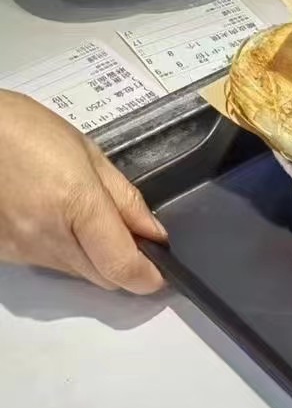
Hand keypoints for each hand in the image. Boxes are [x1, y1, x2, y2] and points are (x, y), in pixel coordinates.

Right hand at [0, 92, 165, 292]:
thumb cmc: (22, 130)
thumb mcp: (88, 152)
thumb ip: (125, 198)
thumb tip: (154, 233)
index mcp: (76, 204)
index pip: (122, 266)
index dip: (148, 277)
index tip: (161, 272)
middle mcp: (46, 236)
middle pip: (103, 277)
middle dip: (121, 262)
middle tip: (124, 231)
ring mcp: (21, 250)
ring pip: (76, 272)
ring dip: (90, 255)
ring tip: (76, 210)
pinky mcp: (4, 254)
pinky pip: (47, 263)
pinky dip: (60, 248)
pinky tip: (49, 214)